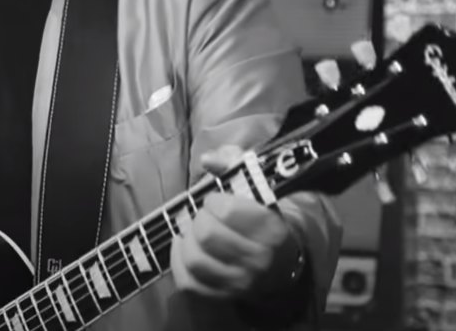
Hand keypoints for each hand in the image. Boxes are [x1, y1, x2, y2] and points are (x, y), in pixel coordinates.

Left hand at [170, 145, 301, 299]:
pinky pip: (188, 281)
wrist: (277, 262)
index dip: (214, 201)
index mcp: (270, 228)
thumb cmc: (259, 217)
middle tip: (203, 217)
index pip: (228, 211)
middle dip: (198, 219)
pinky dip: (178, 262)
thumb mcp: (254, 185)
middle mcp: (259, 259)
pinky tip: (185, 247)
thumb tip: (208, 159)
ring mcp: (240, 281)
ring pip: (195, 260)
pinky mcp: (222, 295)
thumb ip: (232, 162)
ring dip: (187, 240)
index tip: (216, 201)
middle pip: (207, 235)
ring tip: (193, 232)